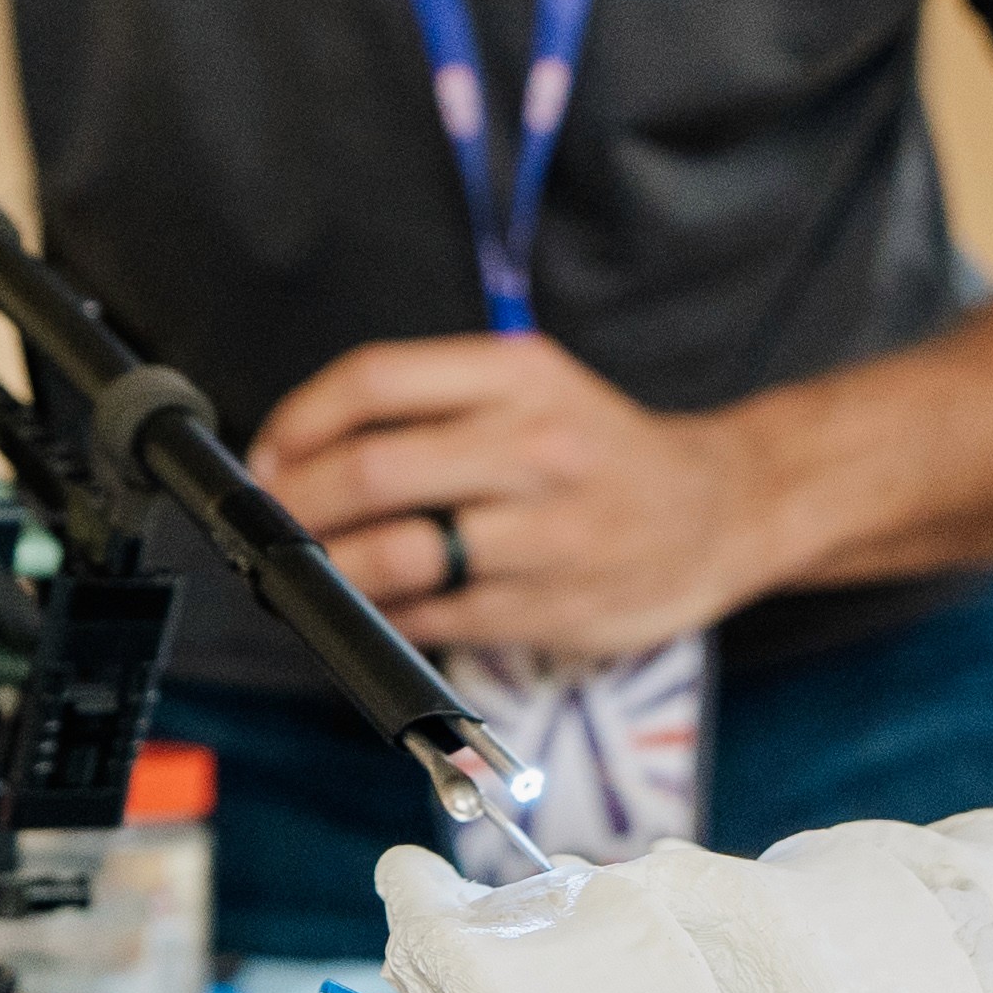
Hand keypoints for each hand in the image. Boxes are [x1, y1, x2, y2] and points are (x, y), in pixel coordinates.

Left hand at [246, 334, 784, 664]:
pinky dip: (387, 617)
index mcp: (518, 376)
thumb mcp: (533, 385)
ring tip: (311, 572)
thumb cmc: (601, 448)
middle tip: (276, 522)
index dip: (299, 420)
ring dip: (331, 571)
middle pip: (372, 471)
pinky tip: (375, 608)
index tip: (270, 454)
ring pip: (398, 556)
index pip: (375, 379)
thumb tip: (304, 450)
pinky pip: (436, 617)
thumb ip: (431, 403)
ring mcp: (546, 531)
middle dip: (298, 504)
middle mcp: (534, 446)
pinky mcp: (552, 606)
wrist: (722, 509)